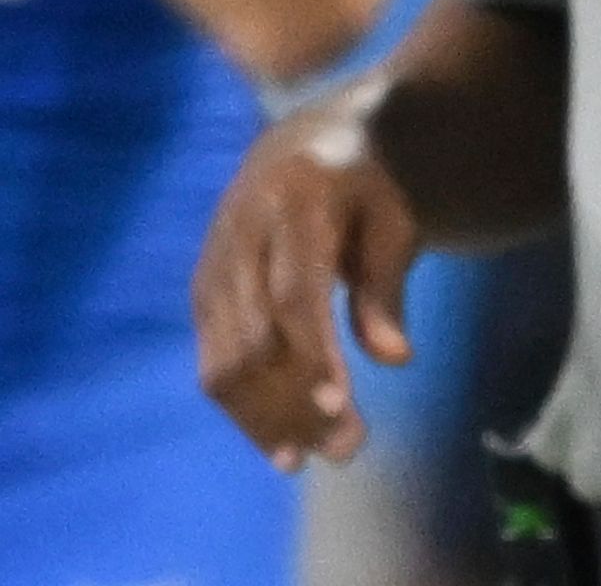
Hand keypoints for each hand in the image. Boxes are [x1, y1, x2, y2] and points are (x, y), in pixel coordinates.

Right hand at [192, 88, 421, 470]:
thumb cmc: (367, 188)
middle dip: (294, 401)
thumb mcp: (394, 220)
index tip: (338, 409)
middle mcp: (241, 233)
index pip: (297, 295)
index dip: (314, 355)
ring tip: (305, 459)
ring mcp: (213, 264)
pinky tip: (274, 437)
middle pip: (257, 339)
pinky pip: (212, 359)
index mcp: (296, 203)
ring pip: (223, 359)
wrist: (304, 145)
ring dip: (262, 417)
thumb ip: (387, 286)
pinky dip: (241, 404)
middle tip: (343, 451)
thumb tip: (395, 360)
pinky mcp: (201, 291)